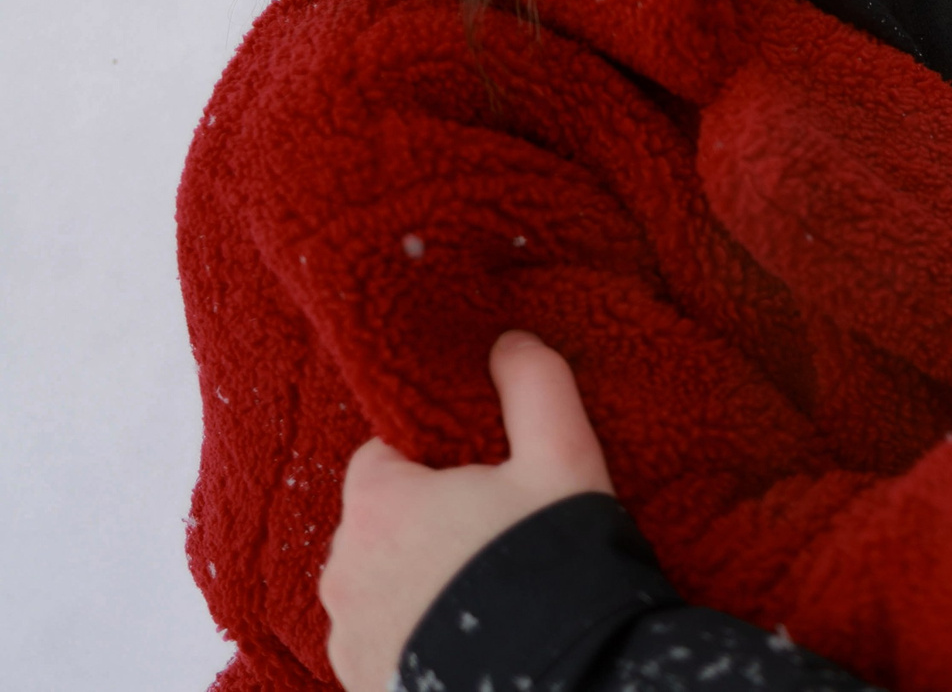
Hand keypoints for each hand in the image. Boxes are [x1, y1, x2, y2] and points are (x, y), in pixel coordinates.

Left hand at [319, 332, 612, 691]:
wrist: (562, 675)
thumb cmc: (552, 558)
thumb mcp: (563, 456)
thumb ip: (536, 385)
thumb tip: (510, 339)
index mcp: (378, 504)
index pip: (382, 458)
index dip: (434, 462)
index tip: (483, 478)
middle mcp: (343, 571)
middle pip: (378, 523)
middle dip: (423, 523)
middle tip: (493, 534)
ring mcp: (349, 637)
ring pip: (376, 586)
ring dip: (415, 582)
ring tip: (485, 592)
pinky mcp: (364, 684)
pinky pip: (381, 641)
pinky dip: (415, 634)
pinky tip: (469, 636)